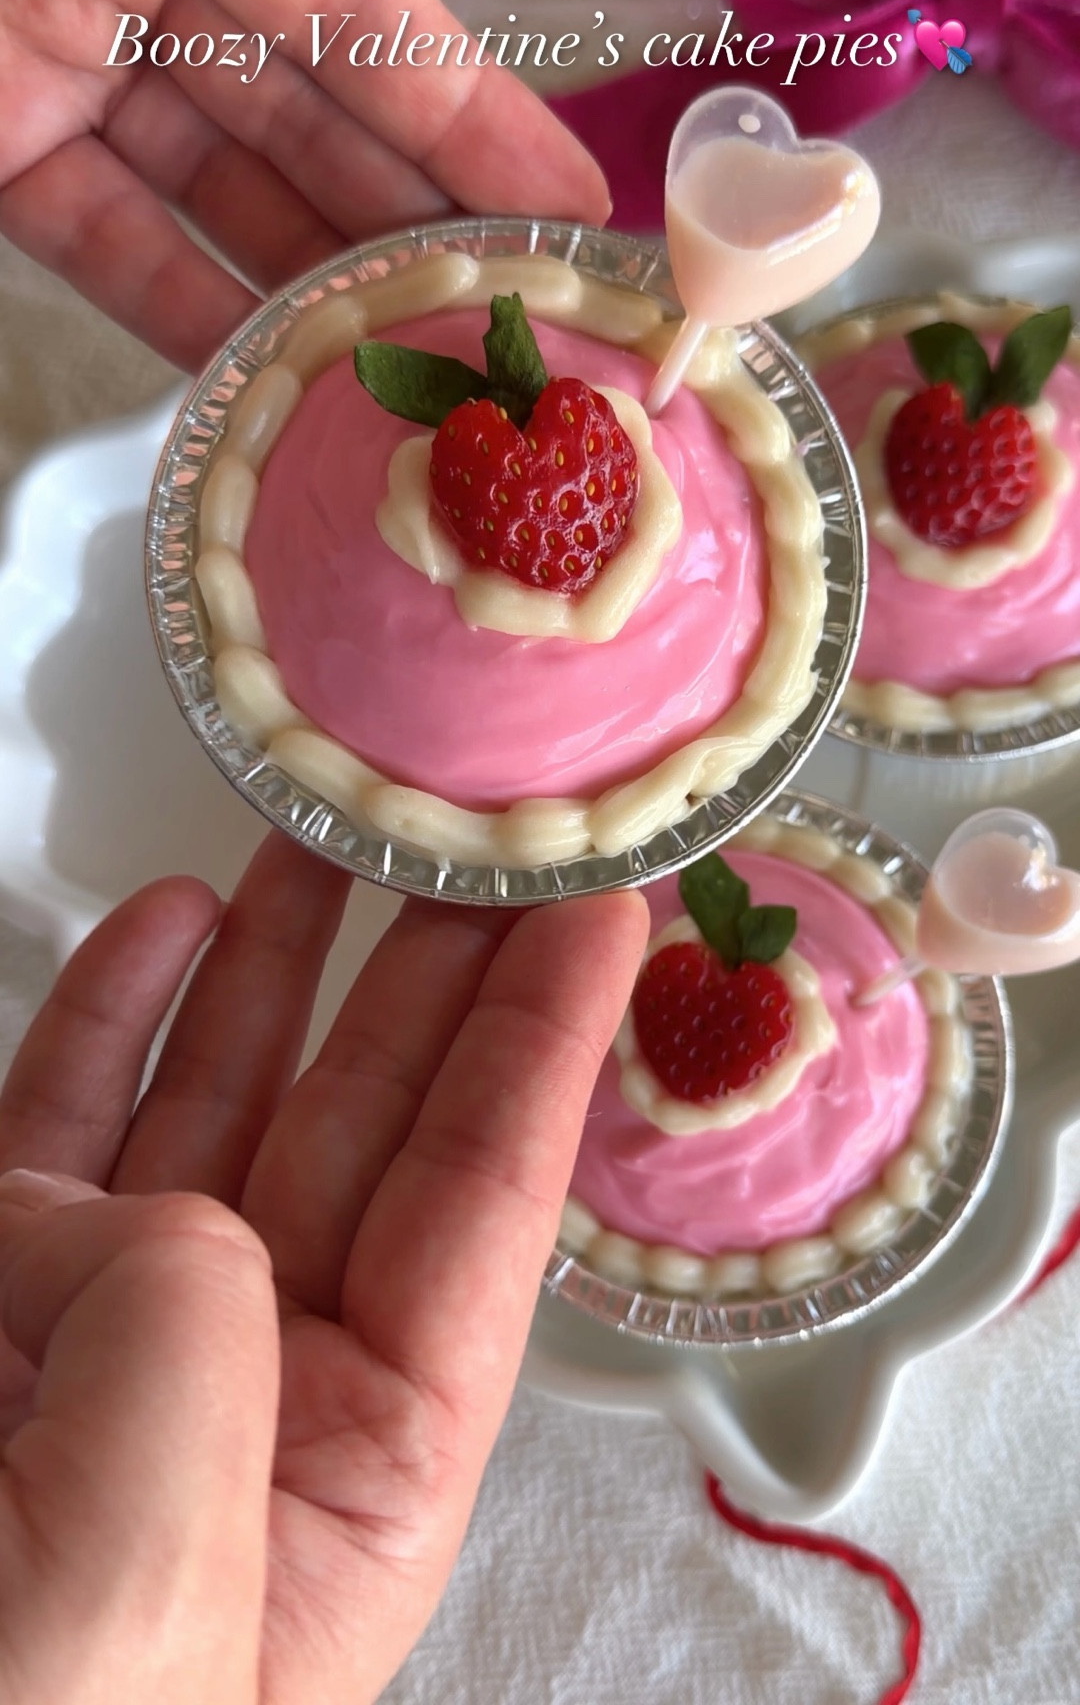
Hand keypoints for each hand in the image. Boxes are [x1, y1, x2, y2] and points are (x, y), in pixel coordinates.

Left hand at [0, 0, 608, 368]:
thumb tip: (419, 63)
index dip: (473, 111)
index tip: (570, 208)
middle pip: (308, 107)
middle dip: (415, 221)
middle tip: (512, 330)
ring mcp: (55, 52)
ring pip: (220, 188)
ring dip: (322, 287)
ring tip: (422, 379)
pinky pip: (107, 238)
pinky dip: (188, 312)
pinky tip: (277, 376)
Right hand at [0, 836, 646, 1701]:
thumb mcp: (137, 1588)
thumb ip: (185, 1354)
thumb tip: (140, 1220)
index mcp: (346, 1479)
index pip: (481, 1216)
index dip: (545, 1052)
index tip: (600, 911)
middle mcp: (242, 1392)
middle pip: (372, 1132)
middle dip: (433, 976)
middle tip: (492, 832)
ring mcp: (105, 1338)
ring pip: (222, 1107)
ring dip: (287, 965)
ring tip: (347, 833)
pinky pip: (68, 1131)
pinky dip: (119, 1017)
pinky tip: (178, 922)